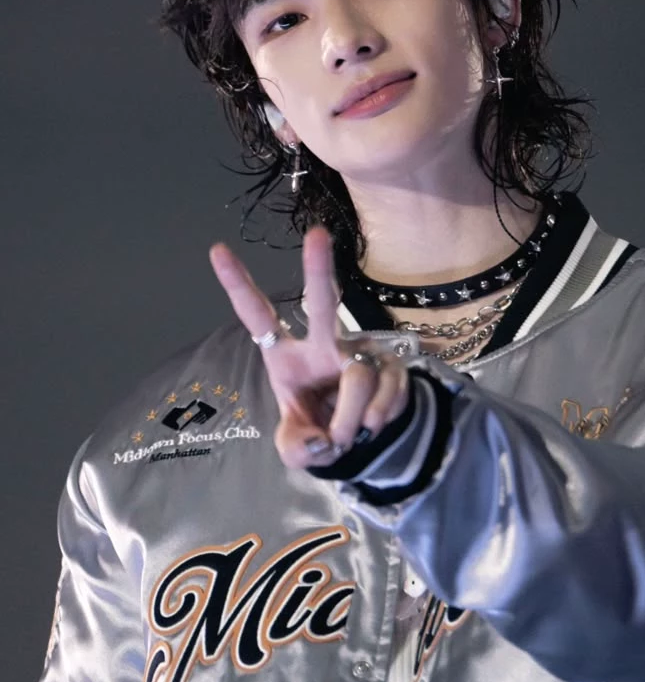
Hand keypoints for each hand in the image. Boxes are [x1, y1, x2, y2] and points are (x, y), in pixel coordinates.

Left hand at [209, 225, 409, 468]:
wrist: (362, 441)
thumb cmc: (317, 428)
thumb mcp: (296, 445)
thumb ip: (298, 447)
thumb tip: (324, 441)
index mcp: (286, 355)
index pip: (258, 316)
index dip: (237, 285)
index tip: (216, 250)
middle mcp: (324, 342)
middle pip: (321, 303)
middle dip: (319, 268)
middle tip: (317, 234)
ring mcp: (361, 349)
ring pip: (358, 379)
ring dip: (351, 421)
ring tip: (348, 436)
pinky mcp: (392, 362)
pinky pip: (386, 393)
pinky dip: (377, 420)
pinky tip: (373, 425)